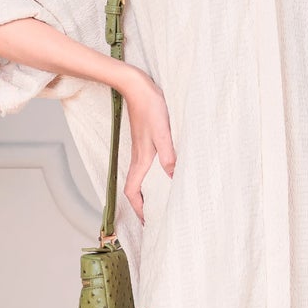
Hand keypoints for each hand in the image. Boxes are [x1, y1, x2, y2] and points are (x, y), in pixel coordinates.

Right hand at [122, 70, 175, 224]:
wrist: (136, 86)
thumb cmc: (150, 107)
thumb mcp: (163, 132)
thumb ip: (168, 155)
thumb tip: (173, 177)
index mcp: (141, 159)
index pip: (133, 192)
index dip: (139, 209)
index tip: (148, 221)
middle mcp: (139, 158)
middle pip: (136, 189)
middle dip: (144, 205)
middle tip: (157, 216)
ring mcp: (141, 150)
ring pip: (141, 178)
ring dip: (148, 192)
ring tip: (161, 201)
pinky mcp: (145, 141)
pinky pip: (146, 166)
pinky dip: (152, 177)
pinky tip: (165, 174)